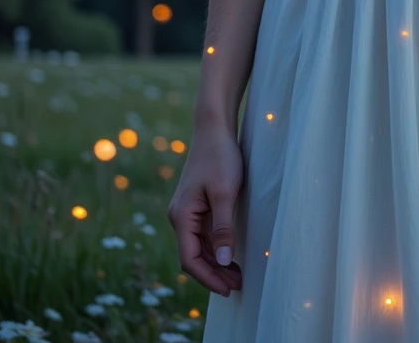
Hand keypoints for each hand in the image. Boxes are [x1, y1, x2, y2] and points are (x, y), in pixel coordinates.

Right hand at [167, 123, 244, 296]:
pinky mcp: (197, 205)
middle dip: (214, 274)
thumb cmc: (220, 156)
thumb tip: (221, 261)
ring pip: (199, 247)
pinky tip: (230, 255)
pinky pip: (203, 235)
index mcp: (181, 216)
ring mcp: (187, 212)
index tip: (229, 290)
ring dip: (216, 263)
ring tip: (238, 276)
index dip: (208, 278)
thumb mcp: (225, 193)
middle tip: (238, 286)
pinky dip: (215, 248)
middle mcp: (179, 217)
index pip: (190, 259)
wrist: (215, 127)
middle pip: (193, 256)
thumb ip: (222, 228)